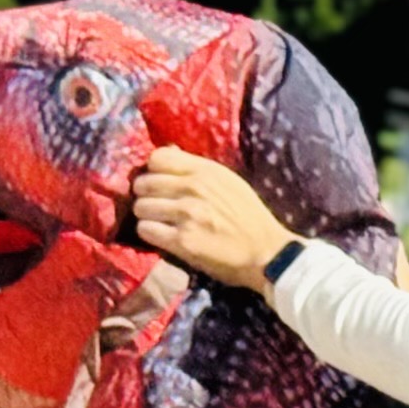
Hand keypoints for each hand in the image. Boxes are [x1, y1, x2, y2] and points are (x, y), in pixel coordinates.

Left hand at [129, 147, 292, 288]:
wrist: (266, 253)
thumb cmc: (249, 218)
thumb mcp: (229, 182)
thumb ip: (198, 169)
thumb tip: (168, 154)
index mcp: (206, 170)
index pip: (157, 157)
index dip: (153, 171)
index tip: (160, 184)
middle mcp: (193, 187)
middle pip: (144, 183)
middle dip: (146, 195)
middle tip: (157, 207)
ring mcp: (186, 214)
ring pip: (141, 207)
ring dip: (147, 217)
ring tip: (160, 224)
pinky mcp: (182, 241)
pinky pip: (146, 230)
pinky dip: (150, 234)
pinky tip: (163, 238)